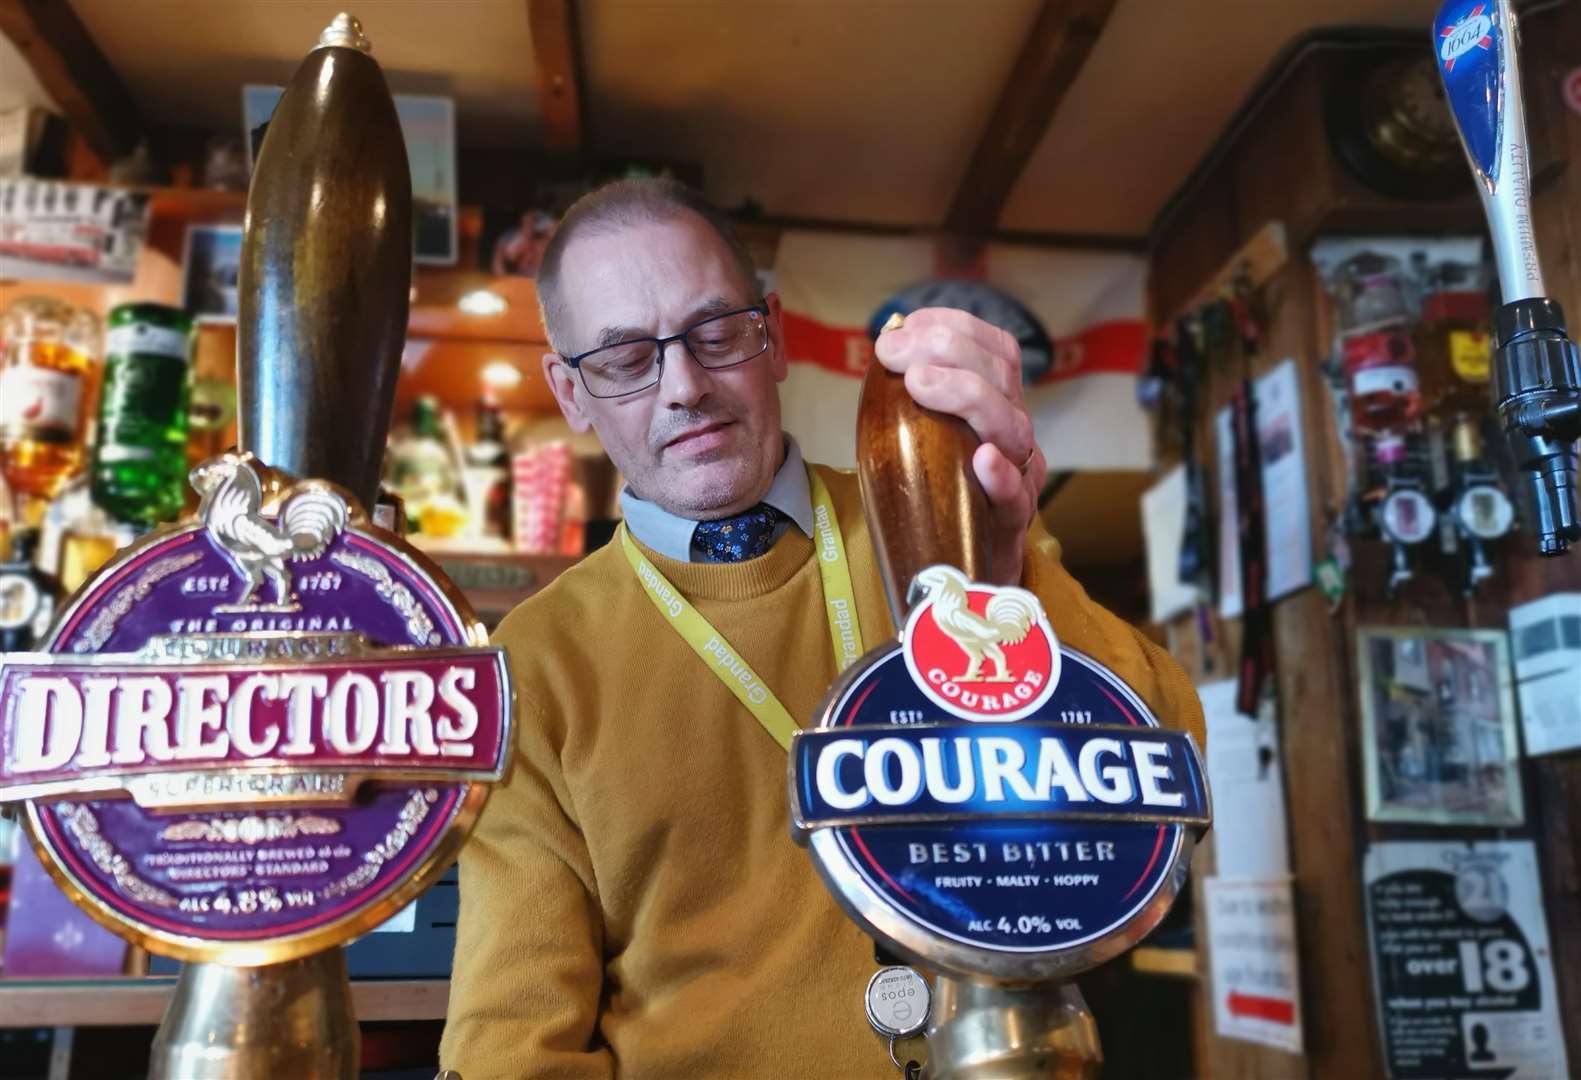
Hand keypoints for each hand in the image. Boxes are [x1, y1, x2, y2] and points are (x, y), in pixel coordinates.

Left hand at [873, 307, 1044, 584]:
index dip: (955, 327)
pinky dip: (1000, 475)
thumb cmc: (939, 498)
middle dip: (947, 352)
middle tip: (894, 352)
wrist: (965, 574)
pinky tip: (982, 460)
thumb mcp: (927, 439)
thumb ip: (912, 400)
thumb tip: (882, 351)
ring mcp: (1020, 478)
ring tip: (922, 383)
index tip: (905, 326)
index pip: (994, 349)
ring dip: (967, 396)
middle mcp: (1014, 434)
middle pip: (1001, 378)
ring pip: (1012, 428)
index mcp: (998, 406)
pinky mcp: (1011, 525)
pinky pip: (1016, 497)